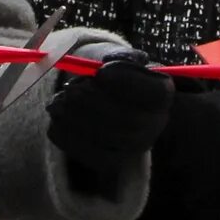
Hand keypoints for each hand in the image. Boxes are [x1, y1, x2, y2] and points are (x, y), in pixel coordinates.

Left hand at [46, 50, 174, 186]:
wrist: (112, 104)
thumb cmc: (115, 76)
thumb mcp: (120, 59)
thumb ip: (117, 56)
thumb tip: (108, 61)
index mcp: (161, 94)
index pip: (155, 92)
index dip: (126, 81)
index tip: (101, 71)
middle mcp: (154, 125)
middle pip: (127, 118)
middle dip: (92, 101)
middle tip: (70, 89)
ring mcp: (133, 148)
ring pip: (105, 136)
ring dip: (75, 116)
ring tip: (59, 100)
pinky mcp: (110, 162)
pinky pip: (88, 152)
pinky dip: (67, 133)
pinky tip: (58, 117)